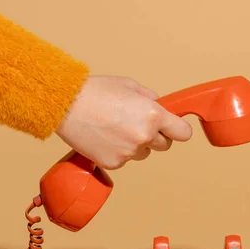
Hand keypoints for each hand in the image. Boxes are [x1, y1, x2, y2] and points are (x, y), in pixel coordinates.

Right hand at [55, 75, 192, 169]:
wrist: (66, 106)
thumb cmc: (95, 92)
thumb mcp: (129, 85)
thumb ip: (150, 98)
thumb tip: (160, 107)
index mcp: (153, 115)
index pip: (183, 133)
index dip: (178, 130)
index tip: (173, 128)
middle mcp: (144, 136)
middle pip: (164, 146)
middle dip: (156, 137)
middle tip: (136, 124)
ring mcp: (129, 152)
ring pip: (143, 153)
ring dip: (136, 145)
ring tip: (115, 129)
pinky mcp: (114, 163)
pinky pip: (124, 160)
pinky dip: (117, 151)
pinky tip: (104, 137)